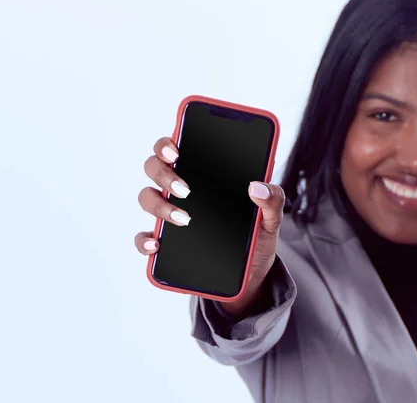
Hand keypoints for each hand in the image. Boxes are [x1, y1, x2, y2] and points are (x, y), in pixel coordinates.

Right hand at [135, 137, 285, 315]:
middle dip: (163, 174)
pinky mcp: (167, 244)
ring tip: (184, 219)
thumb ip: (273, 199)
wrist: (253, 273)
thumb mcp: (270, 217)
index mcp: (203, 173)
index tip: (175, 151)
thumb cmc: (256, 235)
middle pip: (154, 168)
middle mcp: (180, 189)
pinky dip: (144, 240)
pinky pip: (144, 238)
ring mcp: (170, 215)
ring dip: (159, 206)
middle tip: (185, 189)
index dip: (167, 144)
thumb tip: (258, 187)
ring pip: (147, 198)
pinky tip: (157, 245)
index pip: (175, 148)